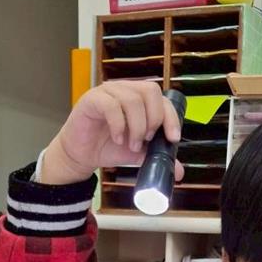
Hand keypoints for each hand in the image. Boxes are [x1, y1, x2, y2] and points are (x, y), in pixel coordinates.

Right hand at [40, 81, 185, 184]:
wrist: (81, 155)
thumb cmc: (109, 147)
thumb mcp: (138, 154)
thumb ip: (157, 156)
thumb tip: (179, 171)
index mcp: (139, 98)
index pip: (162, 98)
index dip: (170, 117)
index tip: (173, 138)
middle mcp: (125, 90)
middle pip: (150, 90)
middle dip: (154, 118)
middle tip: (147, 140)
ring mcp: (108, 92)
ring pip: (132, 99)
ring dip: (137, 126)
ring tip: (132, 144)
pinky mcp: (92, 99)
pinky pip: (111, 105)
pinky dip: (119, 125)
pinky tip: (118, 139)